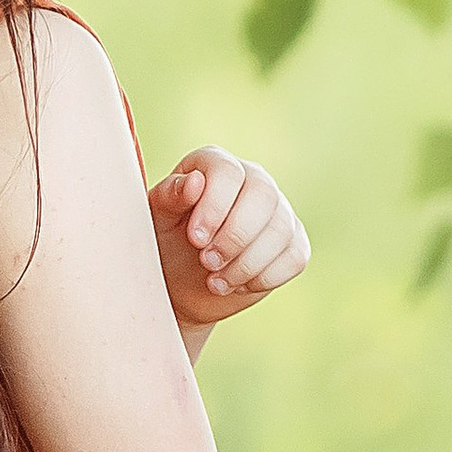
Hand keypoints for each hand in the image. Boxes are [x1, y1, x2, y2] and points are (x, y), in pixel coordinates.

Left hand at [146, 144, 310, 331]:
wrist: (181, 286)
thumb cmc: (164, 243)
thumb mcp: (157, 220)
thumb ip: (170, 196)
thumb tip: (195, 182)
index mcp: (215, 165)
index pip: (228, 171)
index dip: (214, 206)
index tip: (195, 239)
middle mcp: (252, 179)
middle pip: (263, 196)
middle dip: (234, 236)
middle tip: (207, 263)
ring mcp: (278, 211)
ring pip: (281, 230)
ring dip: (246, 264)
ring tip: (215, 281)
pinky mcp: (292, 243)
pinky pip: (294, 257)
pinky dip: (265, 277)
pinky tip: (239, 285)